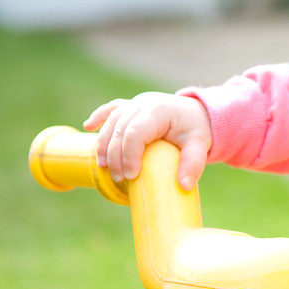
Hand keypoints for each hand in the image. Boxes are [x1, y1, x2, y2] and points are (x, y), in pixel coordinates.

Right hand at [83, 92, 211, 189]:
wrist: (197, 112)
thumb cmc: (196, 129)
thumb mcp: (200, 145)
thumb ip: (194, 163)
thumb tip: (184, 186)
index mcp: (159, 111)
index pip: (136, 133)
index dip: (128, 155)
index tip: (131, 175)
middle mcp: (143, 104)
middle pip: (120, 129)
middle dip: (115, 156)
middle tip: (119, 178)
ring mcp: (135, 103)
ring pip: (112, 122)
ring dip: (103, 144)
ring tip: (104, 166)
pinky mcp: (131, 106)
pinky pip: (112, 108)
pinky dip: (99, 117)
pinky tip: (88, 126)